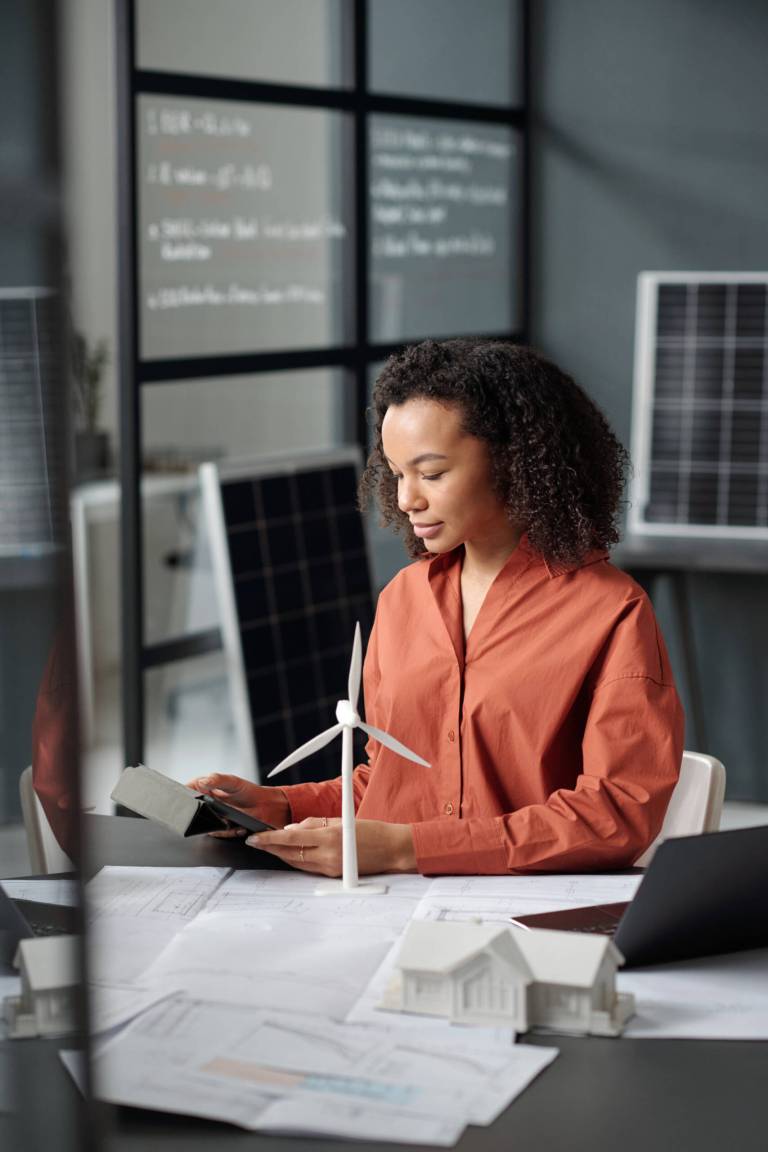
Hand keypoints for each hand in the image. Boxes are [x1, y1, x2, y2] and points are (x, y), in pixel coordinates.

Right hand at [186, 773, 290, 836]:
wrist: (268, 808)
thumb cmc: (251, 792)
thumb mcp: (234, 782)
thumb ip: (218, 780)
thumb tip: (203, 781)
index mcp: (208, 789)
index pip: (190, 791)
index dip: (185, 794)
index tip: (189, 797)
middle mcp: (209, 804)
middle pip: (194, 811)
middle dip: (201, 813)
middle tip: (214, 811)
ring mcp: (215, 818)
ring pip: (205, 825)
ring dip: (217, 823)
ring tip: (229, 820)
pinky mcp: (223, 830)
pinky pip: (218, 834)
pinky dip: (228, 832)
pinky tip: (238, 827)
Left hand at [246, 817, 416, 875]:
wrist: (392, 849)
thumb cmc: (371, 831)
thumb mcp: (341, 820)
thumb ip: (314, 824)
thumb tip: (291, 829)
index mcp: (329, 836)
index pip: (290, 838)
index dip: (270, 839)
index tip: (255, 837)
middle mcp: (328, 855)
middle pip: (290, 853)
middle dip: (270, 848)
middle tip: (256, 842)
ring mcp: (330, 868)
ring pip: (297, 862)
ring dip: (281, 855)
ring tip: (268, 847)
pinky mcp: (334, 875)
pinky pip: (308, 867)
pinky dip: (297, 860)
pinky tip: (289, 854)